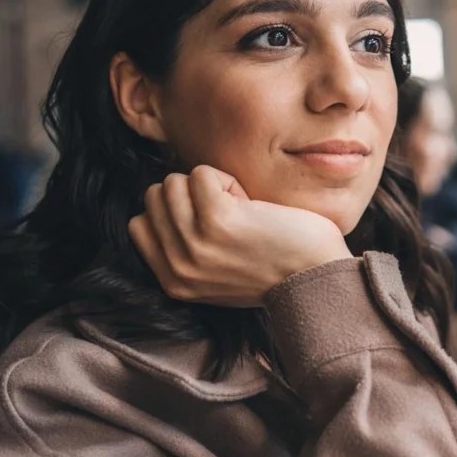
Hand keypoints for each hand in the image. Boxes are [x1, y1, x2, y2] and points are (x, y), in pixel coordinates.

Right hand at [128, 165, 351, 306]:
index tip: (209, 224)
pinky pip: (202, 174)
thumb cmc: (276, 269)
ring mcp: (194, 244)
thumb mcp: (217, 276)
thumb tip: (164, 208)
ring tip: (241, 210)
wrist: (317, 279)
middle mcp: (178, 267)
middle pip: (155, 197)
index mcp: (174, 282)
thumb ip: (187, 253)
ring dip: (209, 186)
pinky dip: (227, 179)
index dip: (174, 211)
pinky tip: (251, 204)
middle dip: (190, 195)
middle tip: (230, 216)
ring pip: (174, 182)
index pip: (139, 224)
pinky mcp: (217, 220)